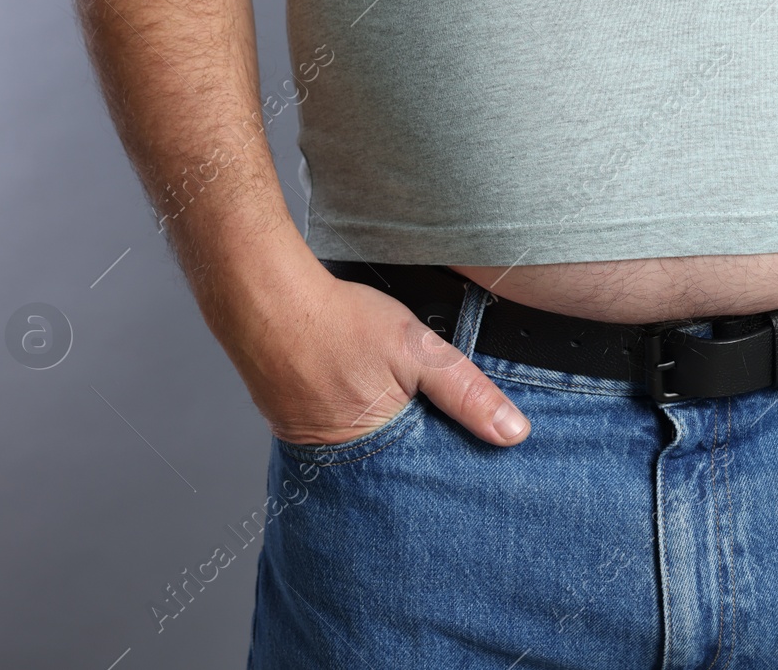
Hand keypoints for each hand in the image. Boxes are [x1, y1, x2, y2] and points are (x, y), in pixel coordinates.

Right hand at [201, 251, 530, 448]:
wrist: (263, 297)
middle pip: (394, 473)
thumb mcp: (418, 350)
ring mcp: (310, 446)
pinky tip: (362, 397)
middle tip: (436, 440)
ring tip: (399, 418)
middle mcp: (337, 464)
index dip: (450, 469)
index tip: (476, 467)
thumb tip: (514, 433)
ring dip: (385, 441)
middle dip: (418, 463)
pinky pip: (335, 436)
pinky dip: (355, 421)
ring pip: (365, 454)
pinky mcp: (292, 424)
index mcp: (375, 454)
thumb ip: (467, 392)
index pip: (426, 480)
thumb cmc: (337, 322)